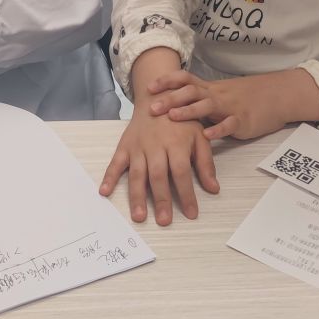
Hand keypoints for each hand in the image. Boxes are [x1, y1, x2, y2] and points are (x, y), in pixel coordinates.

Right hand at [99, 106, 216, 225]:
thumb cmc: (181, 120)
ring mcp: (138, 147)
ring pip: (137, 174)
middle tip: (164, 221)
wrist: (156, 97)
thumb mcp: (199, 137)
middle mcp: (155, 146)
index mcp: (176, 144)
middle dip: (161, 200)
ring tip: (139, 217)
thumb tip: (213, 188)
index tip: (191, 214)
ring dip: (137, 196)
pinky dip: (109, 177)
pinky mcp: (125, 146)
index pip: (182, 173)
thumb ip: (206, 163)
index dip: (187, 194)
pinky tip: (105, 192)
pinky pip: (115, 163)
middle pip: (158, 176)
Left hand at [149, 67, 318, 142]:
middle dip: (169, 98)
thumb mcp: (219, 96)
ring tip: (172, 117)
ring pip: (206, 105)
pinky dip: (218, 130)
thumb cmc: (245, 98)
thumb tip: (173, 107)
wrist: (277, 96)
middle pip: (190, 91)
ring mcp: (229, 107)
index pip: (184, 79)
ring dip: (188, 111)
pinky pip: (229, 124)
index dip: (166, 81)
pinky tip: (207, 136)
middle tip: (152, 108)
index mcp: (209, 88)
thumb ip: (200, 101)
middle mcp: (216, 94)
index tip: (148, 87)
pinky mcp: (243, 120)